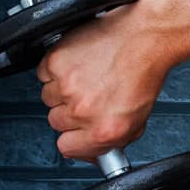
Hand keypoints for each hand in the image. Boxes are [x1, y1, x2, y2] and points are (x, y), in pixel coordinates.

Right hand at [36, 2, 170, 162]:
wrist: (145, 37)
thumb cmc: (145, 72)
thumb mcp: (137, 118)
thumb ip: (112, 140)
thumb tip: (92, 152)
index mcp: (105, 130)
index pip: (67, 147)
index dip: (73, 138)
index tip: (77, 131)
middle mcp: (84, 110)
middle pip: (56, 122)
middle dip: (71, 111)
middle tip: (91, 94)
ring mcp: (67, 86)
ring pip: (48, 97)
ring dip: (63, 89)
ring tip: (88, 76)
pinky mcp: (56, 62)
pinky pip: (44, 74)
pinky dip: (57, 69)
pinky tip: (80, 64)